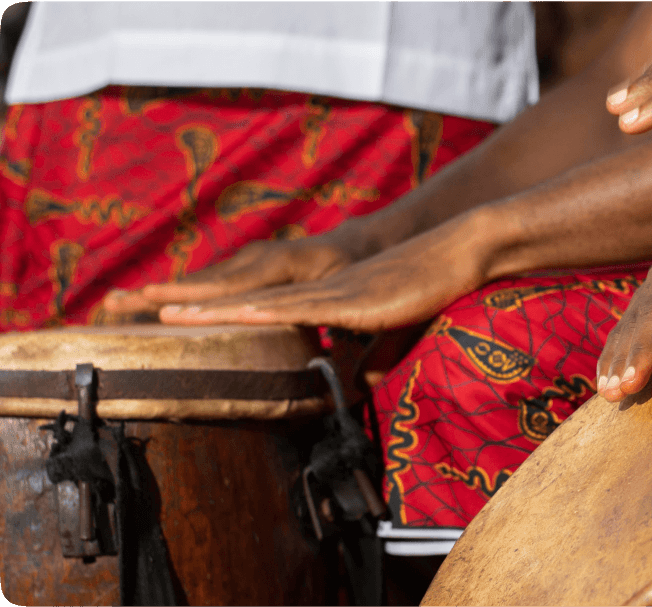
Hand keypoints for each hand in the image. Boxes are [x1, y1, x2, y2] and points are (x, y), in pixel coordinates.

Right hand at [104, 224, 375, 314]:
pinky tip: (146, 303)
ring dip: (157, 292)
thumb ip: (344, 326)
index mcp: (280, 266)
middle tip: (114, 303)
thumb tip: (340, 363)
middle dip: (158, 294)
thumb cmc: (356, 272)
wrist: (354, 241)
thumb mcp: (352, 295)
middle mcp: (256, 259)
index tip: (160, 308)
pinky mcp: (241, 266)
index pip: (232, 288)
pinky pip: (205, 282)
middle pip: (200, 282)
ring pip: (197, 281)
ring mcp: (245, 260)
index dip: (196, 300)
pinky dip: (175, 292)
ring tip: (113, 303)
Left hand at [152, 217, 489, 331]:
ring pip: (261, 301)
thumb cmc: (431, 288)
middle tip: (141, 310)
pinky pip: (298, 308)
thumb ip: (375, 357)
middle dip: (194, 305)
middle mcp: (316, 289)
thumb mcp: (394, 331)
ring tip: (166, 313)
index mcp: (322, 297)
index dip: (217, 313)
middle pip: (245, 298)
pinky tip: (231, 315)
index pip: (259, 307)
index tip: (175, 319)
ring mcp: (330, 291)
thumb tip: (363, 385)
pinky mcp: (350, 299)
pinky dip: (261, 313)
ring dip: (214, 308)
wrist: (460, 253)